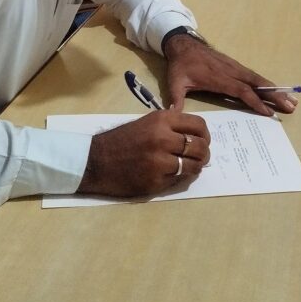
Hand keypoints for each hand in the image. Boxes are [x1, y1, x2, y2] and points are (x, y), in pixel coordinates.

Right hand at [78, 111, 209, 197]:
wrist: (95, 162)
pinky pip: (180, 179)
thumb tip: (194, 131)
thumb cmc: (121, 140)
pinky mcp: (156, 181)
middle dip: (204, 153)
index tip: (203, 141)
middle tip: (201, 157)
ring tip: (192, 167)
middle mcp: (163, 138)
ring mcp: (160, 161)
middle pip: (200, 146)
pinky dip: (181, 177)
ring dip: (196, 167)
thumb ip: (170, 124)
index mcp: (162, 120)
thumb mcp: (146, 122)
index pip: (198, 125)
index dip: (205, 135)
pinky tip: (174, 175)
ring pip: (194, 165)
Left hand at [163, 34, 297, 116]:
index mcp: (219, 77)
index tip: (268, 112)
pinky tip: (277, 90)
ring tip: (291, 100)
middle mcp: (231, 71)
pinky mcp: (236, 66)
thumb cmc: (180, 65)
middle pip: (256, 84)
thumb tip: (173, 116)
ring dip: (275, 89)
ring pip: (258, 79)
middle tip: (291, 106)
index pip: (241, 90)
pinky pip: (254, 76)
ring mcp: (235, 67)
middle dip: (274, 95)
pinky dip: (268, 83)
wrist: (183, 44)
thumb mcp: (175, 82)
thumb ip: (176, 100)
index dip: (255, 101)